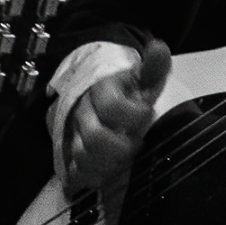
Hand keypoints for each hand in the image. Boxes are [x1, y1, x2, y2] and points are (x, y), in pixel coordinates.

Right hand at [63, 39, 170, 190]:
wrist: (91, 91)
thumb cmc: (125, 87)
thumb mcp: (142, 74)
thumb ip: (153, 64)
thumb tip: (159, 48)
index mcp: (100, 88)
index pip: (112, 105)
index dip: (134, 114)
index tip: (148, 113)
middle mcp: (80, 110)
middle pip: (95, 137)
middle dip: (121, 147)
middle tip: (135, 143)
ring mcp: (71, 132)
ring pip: (83, 157)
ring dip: (109, 164)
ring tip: (124, 158)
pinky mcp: (66, 151)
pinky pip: (73, 172)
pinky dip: (91, 176)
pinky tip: (107, 171)